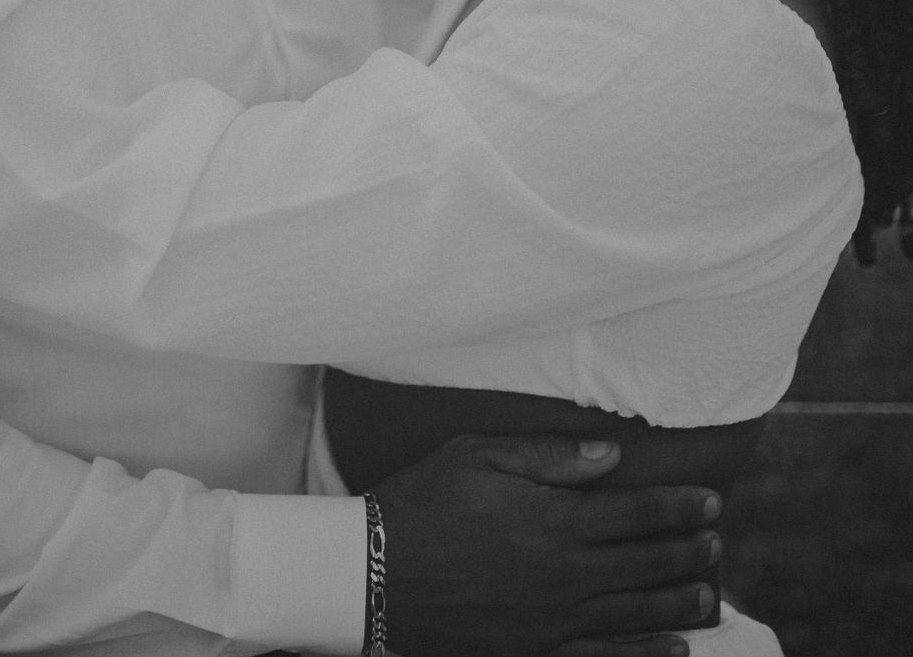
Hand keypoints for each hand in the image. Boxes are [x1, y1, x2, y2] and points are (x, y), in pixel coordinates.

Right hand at [377, 433, 719, 656]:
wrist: (373, 574)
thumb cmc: (425, 500)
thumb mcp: (479, 456)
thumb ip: (550, 456)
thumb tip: (612, 455)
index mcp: (553, 520)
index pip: (636, 511)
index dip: (680, 506)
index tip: (714, 501)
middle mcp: (563, 573)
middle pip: (645, 563)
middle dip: (688, 552)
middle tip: (719, 544)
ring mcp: (551, 620)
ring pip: (634, 613)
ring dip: (679, 602)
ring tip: (712, 595)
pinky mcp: (533, 650)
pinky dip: (644, 655)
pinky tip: (675, 650)